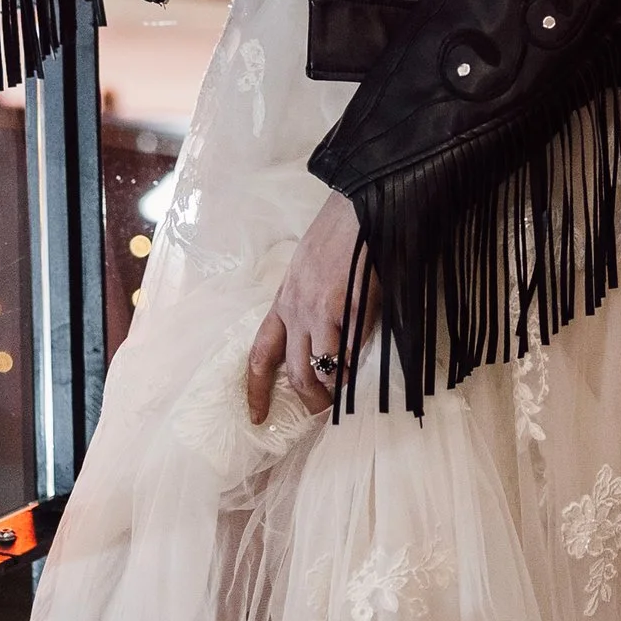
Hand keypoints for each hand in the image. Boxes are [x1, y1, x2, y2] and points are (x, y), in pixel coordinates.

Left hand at [247, 191, 364, 423]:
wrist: (362, 203)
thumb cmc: (342, 233)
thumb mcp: (311, 267)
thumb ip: (309, 300)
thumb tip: (323, 338)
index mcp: (284, 299)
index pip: (260, 353)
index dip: (256, 390)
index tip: (257, 417)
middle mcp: (295, 308)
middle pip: (293, 371)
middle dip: (308, 399)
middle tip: (324, 411)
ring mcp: (320, 309)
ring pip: (318, 368)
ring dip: (332, 386)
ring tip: (347, 388)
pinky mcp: (347, 307)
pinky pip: (349, 350)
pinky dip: (354, 364)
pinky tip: (363, 361)